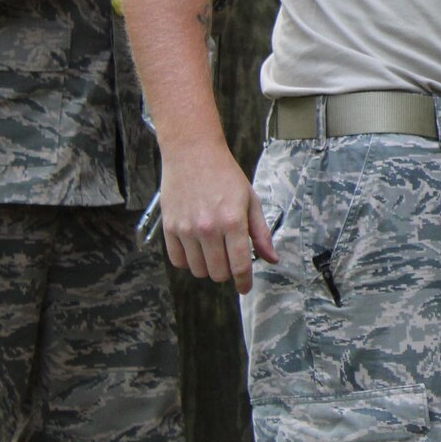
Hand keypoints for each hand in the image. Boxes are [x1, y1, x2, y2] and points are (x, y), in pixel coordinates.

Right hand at [159, 140, 279, 292]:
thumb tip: (272, 259)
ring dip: (208, 267)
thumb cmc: (225, 175)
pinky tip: (196, 248)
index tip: (245, 288)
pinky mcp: (169, 228)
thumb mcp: (250, 200)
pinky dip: (188, 261)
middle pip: (218, 273)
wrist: (192, 153)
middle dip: (227, 273)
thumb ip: (261, 233)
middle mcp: (208, 229)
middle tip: (230, 259)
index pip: (240, 265)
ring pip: (198, 271)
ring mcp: (186, 230)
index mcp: (233, 221)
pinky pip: (178, 261)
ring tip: (214, 250)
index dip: (244, 282)